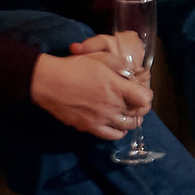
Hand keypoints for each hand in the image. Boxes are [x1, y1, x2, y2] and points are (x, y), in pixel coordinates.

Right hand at [31, 48, 151, 141]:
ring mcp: (101, 119)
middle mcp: (111, 105)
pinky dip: (118, 132)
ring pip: (127, 126)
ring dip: (130, 120)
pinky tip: (116, 125)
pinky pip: (111, 136)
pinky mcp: (89, 127)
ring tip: (126, 113)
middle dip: (140, 107)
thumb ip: (121, 65)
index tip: (141, 91)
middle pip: (138, 113)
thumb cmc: (74, 67)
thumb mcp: (100, 57)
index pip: (145, 99)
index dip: (146, 95)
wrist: (48, 82)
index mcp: (116, 87)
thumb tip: (134, 71)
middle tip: (134, 102)